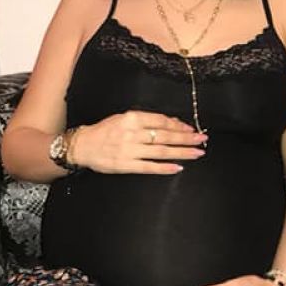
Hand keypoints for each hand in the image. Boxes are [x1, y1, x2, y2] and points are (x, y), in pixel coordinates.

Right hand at [69, 110, 206, 174]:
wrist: (83, 145)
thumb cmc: (105, 130)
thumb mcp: (124, 119)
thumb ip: (146, 120)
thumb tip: (171, 123)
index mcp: (131, 118)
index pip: (161, 121)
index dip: (178, 125)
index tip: (191, 129)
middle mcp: (132, 133)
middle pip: (165, 136)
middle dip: (186, 138)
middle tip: (202, 140)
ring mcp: (130, 150)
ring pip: (161, 151)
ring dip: (181, 152)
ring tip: (197, 153)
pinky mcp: (126, 165)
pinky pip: (149, 167)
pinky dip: (165, 168)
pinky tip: (178, 167)